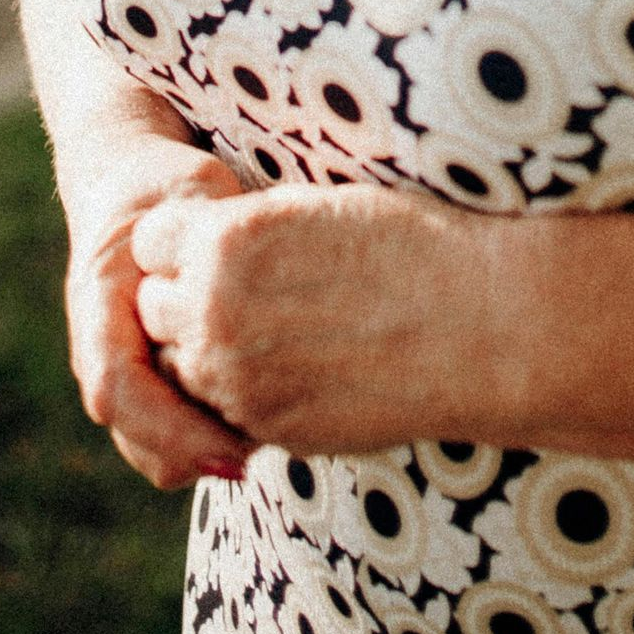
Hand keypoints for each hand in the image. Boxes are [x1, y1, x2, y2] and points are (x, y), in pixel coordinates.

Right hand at [61, 131, 255, 491]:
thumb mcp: (187, 191)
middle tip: (274, 440)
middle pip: (136, 435)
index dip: (170, 427)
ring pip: (153, 449)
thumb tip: (236, 267)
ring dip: (207, 452)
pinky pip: (172, 436)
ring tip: (275, 429)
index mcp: (99, 302)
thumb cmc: (164, 186)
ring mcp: (122, 371)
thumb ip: (207, 228)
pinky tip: (264, 417)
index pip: (116, 386)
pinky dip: (211, 440)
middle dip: (199, 453)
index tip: (233, 446)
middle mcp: (101, 350)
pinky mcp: (149, 381)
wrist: (127, 188)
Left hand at [130, 182, 490, 453]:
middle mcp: (217, 310)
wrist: (482, 324)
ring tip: (269, 328)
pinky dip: (240, 391)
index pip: (152, 239)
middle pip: (153, 306)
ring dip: (206, 349)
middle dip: (184, 295)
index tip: (214, 239)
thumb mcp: (317, 206)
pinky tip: (292, 365)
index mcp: (229, 239)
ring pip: (180, 365)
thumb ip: (246, 230)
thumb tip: (207, 239)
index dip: (183, 238)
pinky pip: (220, 409)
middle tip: (242, 288)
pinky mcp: (267, 427)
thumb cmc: (415, 243)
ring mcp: (238, 378)